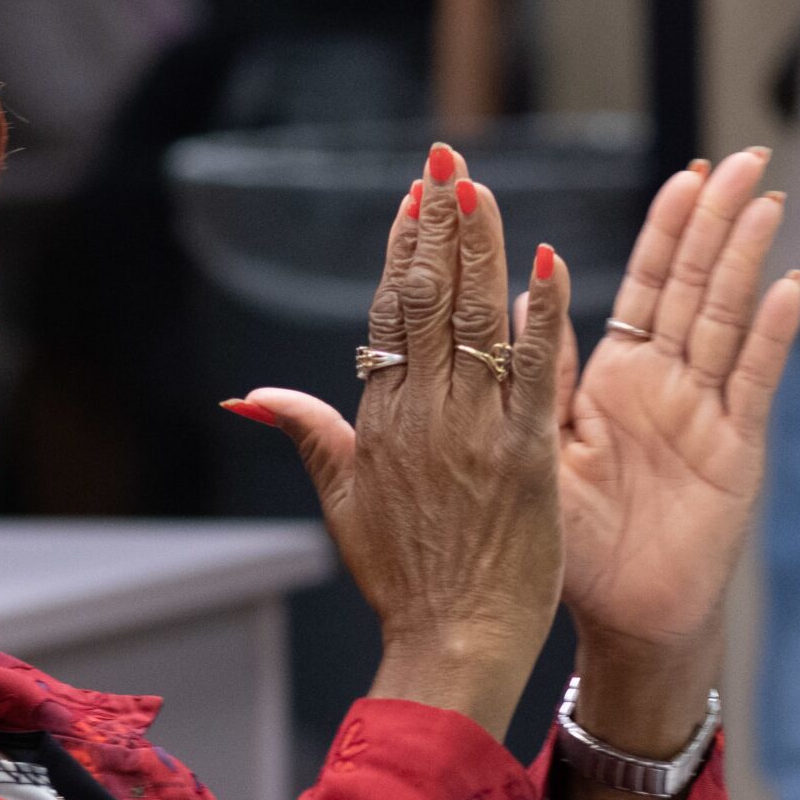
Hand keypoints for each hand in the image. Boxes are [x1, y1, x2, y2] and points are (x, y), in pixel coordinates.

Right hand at [227, 145, 570, 739]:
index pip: (388, 315)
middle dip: (436, 223)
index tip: (413, 196)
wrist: (452, 642)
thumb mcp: (342, 503)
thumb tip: (250, 396)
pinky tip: (549, 258)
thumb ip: (307, 434)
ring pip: (474, 320)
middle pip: (426, 300)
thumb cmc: (402, 581)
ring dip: (480, 246)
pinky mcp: (523, 455)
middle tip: (446, 157)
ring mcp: (472, 433)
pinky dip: (541, 313)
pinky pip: (533, 370)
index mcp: (377, 422)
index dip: (401, 250)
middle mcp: (419, 416)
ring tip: (481, 186)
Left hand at [535, 149, 799, 666]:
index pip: (646, 287)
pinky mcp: (735, 452)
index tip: (686, 174)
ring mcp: (706, 414)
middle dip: (720, 222)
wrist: (620, 617)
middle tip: (747, 157)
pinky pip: (752, 386)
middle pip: (696, 287)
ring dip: (747, 261)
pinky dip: (769, 338)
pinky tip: (788, 289)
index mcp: (616, 378)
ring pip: (727, 321)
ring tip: (767, 200)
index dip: (667, 231)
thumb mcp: (544, 448)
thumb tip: (522, 291)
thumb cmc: (577, 543)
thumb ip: (543, 373)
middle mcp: (666, 385)